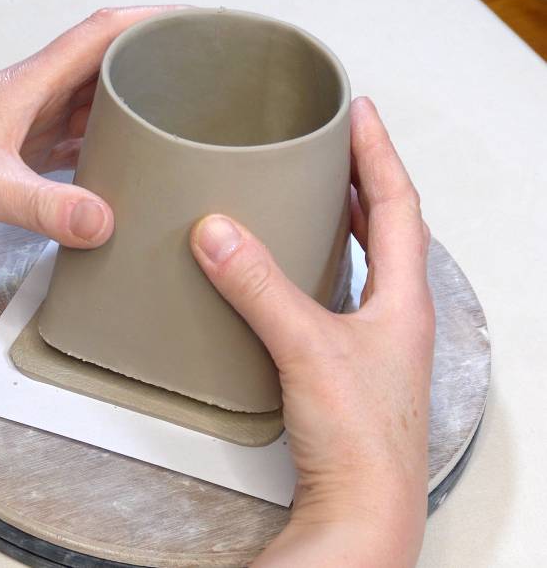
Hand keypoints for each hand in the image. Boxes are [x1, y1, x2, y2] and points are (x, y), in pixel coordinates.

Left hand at [0, 6, 177, 244]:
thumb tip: (101, 218)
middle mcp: (30, 101)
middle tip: (190, 81)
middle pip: (103, 70)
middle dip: (148, 68)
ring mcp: (21, 128)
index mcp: (28, 86)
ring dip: (125, 113)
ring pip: (88, 110)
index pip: (98, 34)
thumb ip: (38, 203)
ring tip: (166, 126)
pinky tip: (114, 172)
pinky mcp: (12, 158)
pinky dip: (98, 153)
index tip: (187, 23)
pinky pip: (69, 147)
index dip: (146, 21)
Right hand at [191, 98, 433, 567]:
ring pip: (367, 259)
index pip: (399, 203)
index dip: (379, 152)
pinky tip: (294, 265)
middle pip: (390, 224)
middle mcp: (395, 313)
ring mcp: (373, 337)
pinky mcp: (345, 361)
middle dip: (366, 175)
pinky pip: (338, 291)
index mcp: (403, 298)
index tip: (359, 111)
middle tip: (339, 140)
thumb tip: (219, 231)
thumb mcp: (307, 348)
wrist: (362, 510)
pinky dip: (321, 262)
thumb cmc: (359, 442)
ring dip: (348, 218)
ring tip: (320, 188)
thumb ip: (260, 288)